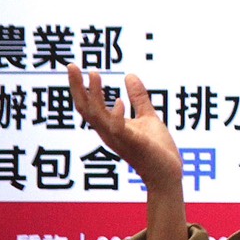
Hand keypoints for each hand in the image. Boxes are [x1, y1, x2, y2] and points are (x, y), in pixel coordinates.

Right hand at [67, 65, 182, 189]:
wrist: (167, 173)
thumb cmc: (156, 148)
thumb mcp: (147, 117)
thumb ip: (138, 98)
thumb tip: (129, 75)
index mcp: (110, 126)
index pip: (88, 105)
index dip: (80, 87)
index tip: (74, 67)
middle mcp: (109, 132)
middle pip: (86, 109)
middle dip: (78, 88)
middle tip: (71, 66)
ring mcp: (120, 139)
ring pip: (98, 117)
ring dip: (95, 96)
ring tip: (95, 74)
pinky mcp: (134, 144)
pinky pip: (120, 130)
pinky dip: (116, 116)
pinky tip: (119, 102)